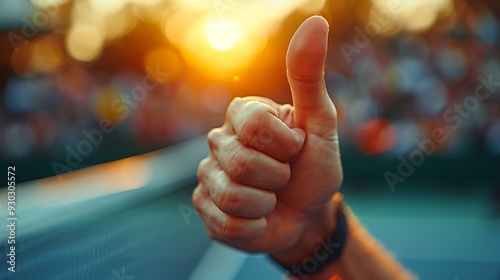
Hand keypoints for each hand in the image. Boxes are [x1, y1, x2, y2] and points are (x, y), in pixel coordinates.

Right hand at [193, 15, 342, 261]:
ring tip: (271, 197)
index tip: (295, 148)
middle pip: (240, 163)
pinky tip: (258, 218)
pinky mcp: (203, 207)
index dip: (286, 145)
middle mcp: (218, 141)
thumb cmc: (314, 168)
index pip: (254, 125)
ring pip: (232, 196)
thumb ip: (309, 75)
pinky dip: (256, 227)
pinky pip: (227, 223)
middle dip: (278, 176)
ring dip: (266, 203)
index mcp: (242, 114)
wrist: (308, 217)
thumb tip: (315, 21)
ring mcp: (207, 175)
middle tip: (284, 176)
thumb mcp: (320, 122)